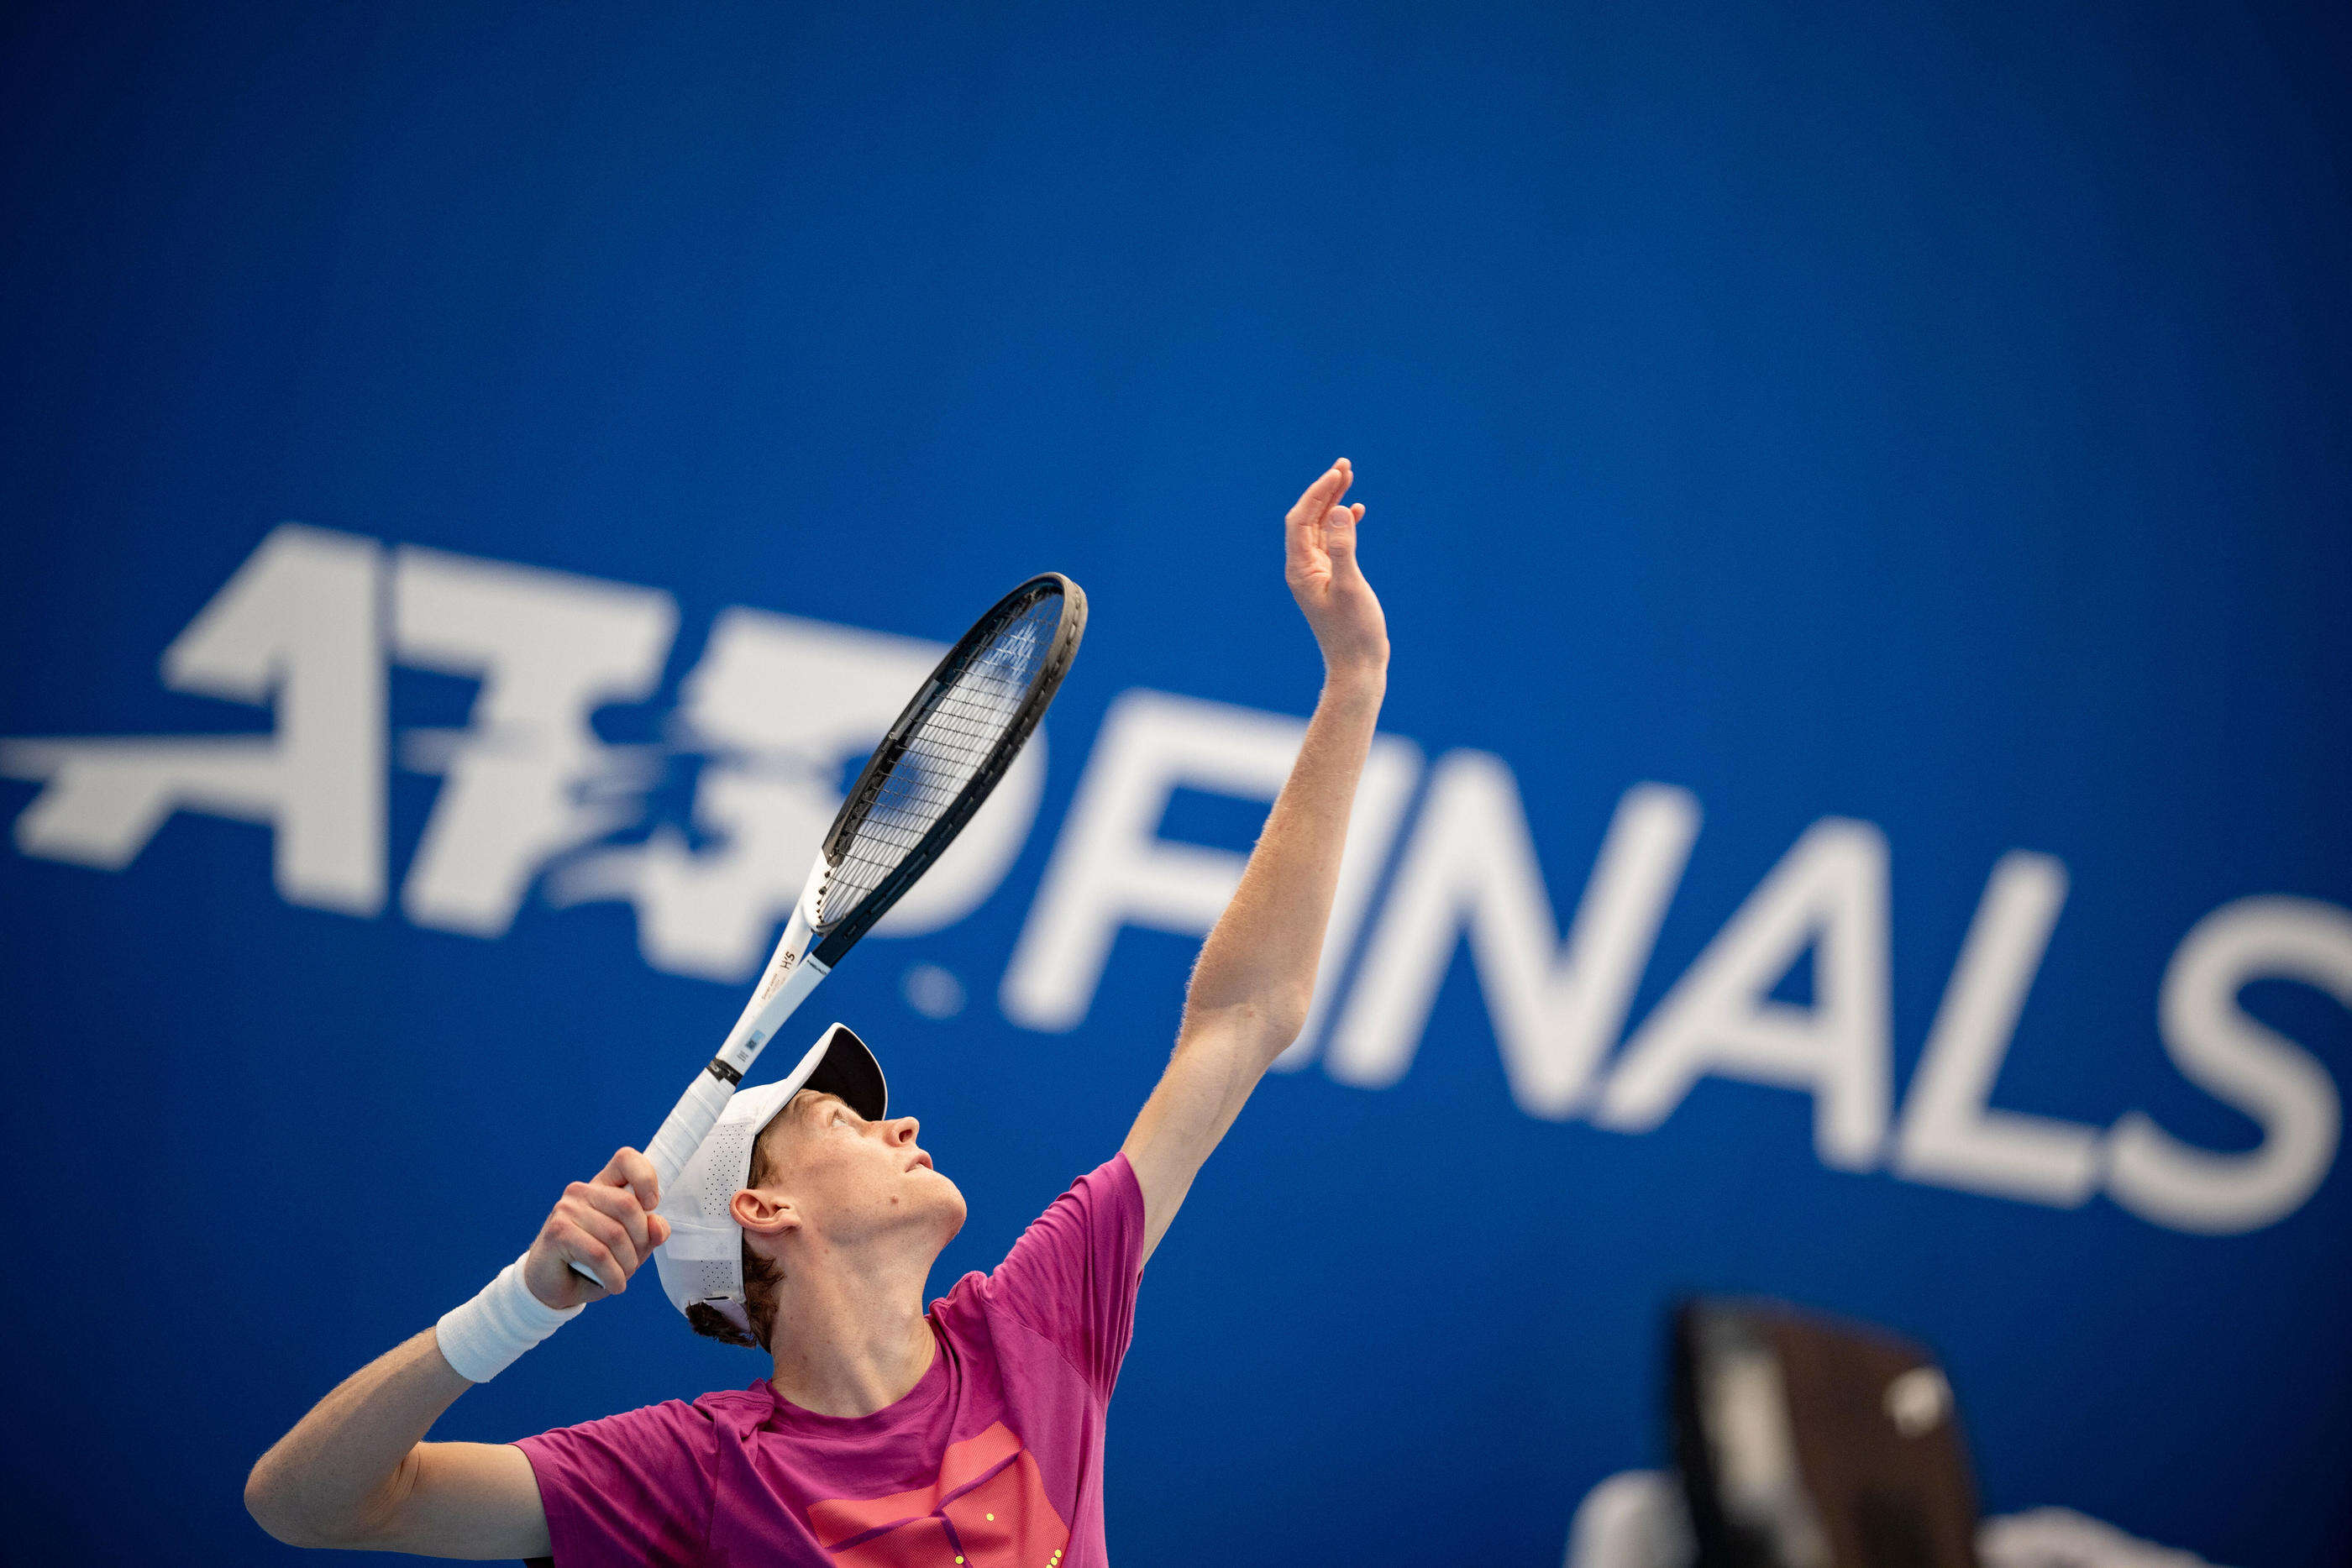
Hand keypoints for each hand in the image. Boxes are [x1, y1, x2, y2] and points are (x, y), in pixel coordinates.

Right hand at [520, 1147, 672, 1309]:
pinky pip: (599, 1254)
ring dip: (627, 1264)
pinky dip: (613, 1275)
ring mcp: (566, 1209)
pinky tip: (614, 1285)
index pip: (626, 1159)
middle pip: (628, 1205)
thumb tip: (658, 1226)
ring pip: (615, 1234)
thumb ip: (649, 1233)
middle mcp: (582, 1191)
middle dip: (640, 1241)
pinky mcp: (558, 1232)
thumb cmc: (594, 1263)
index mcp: (603, 1186)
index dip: (646, 1177)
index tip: (652, 1205)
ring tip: (622, 1276)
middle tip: (634, 1262)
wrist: (554, 1287)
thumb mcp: (631, 1248)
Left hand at [1284, 458, 1388, 679]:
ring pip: (1321, 528)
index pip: (1301, 520)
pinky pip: (1332, 543)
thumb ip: (1344, 548)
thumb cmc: (1354, 632)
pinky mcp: (1331, 579)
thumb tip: (1338, 510)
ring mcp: (1317, 573)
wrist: (1357, 666)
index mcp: (1300, 569)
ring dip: (1333, 503)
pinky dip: (1342, 524)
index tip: (1337, 474)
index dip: (1317, 493)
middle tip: (1344, 465)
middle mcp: (1304, 568)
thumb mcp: (1350, 587)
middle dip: (1324, 491)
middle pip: (1308, 519)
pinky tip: (1356, 511)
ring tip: (1349, 477)